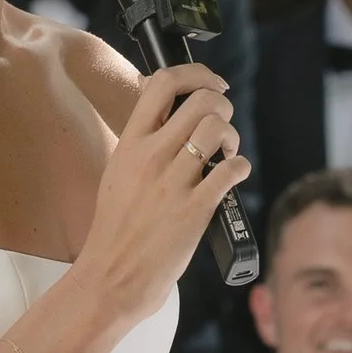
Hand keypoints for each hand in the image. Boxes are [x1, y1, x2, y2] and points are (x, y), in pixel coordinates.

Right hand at [75, 63, 245, 330]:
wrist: (111, 277)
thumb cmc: (116, 231)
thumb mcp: (117, 175)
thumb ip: (141, 144)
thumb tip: (167, 118)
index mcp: (131, 144)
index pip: (163, 83)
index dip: (196, 75)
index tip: (212, 83)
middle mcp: (152, 156)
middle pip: (201, 100)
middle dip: (222, 106)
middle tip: (223, 124)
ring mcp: (173, 182)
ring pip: (218, 129)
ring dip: (232, 136)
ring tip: (227, 152)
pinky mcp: (195, 209)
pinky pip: (231, 170)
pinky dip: (240, 167)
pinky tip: (234, 174)